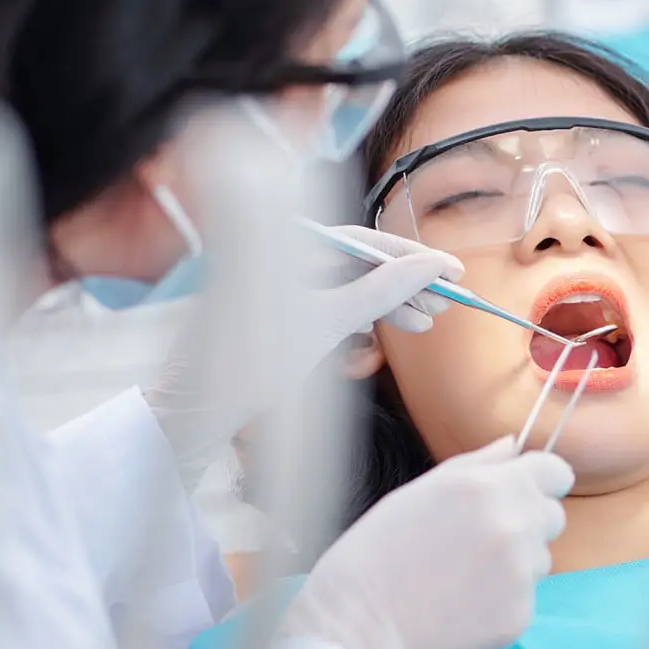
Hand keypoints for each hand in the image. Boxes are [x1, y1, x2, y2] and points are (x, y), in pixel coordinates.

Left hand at [145, 226, 462, 474]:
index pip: (363, 239)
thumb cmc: (252, 364)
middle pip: (356, 261)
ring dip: (385, 303)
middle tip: (444, 304)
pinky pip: (326, 305)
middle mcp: (277, 254)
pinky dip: (357, 318)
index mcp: (283, 243)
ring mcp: (274, 284)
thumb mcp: (328, 323)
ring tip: (423, 324)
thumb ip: (382, 291)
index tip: (453, 271)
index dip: (413, 256)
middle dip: (403, 283)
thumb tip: (429, 267)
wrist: (195, 410)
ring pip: (345, 285)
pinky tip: (382, 335)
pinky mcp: (273, 312)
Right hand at [281, 439, 573, 648]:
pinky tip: (459, 605)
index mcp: (488, 487)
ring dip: (514, 564)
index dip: (544, 482)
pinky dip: (501, 602)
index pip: (554, 472)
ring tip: (459, 576)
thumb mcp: (418, 491)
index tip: (530, 492)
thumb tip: (513, 445)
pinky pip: (525, 599)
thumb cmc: (377, 553)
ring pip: (540, 560)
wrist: (358, 625)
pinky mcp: (520, 614)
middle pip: (552, 516)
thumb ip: (475, 464)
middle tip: (477, 542)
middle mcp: (513, 525)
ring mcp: (520, 573)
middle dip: (527, 524)